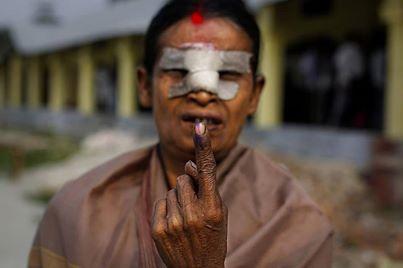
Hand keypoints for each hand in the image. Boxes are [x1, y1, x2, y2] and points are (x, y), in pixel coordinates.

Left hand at [152, 121, 227, 267]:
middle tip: (195, 206)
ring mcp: (174, 223)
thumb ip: (205, 187)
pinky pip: (160, 202)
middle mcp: (194, 214)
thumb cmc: (212, 237)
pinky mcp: (158, 230)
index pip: (208, 172)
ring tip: (185, 219)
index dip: (204, 147)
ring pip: (171, 190)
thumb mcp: (219, 213)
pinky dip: (167, 209)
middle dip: (188, 186)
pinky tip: (175, 225)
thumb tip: (189, 164)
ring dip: (178, 199)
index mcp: (213, 209)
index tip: (200, 126)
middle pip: (183, 178)